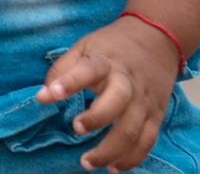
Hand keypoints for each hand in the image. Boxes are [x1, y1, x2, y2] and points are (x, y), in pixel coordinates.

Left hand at [36, 18, 179, 171]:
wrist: (157, 39)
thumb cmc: (113, 47)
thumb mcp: (86, 46)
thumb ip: (63, 69)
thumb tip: (42, 96)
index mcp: (107, 61)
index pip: (88, 69)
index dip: (69, 82)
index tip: (50, 95)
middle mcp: (128, 81)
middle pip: (118, 101)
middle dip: (97, 118)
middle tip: (76, 128)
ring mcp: (144, 100)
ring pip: (133, 129)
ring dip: (111, 150)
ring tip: (88, 162)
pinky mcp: (156, 115)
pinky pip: (147, 141)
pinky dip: (132, 158)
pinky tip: (113, 168)